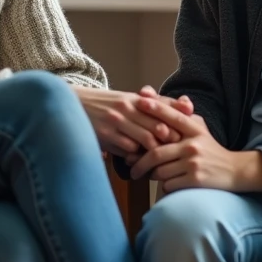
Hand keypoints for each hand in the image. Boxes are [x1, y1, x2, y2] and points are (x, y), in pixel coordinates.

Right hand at [72, 87, 193, 157]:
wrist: (74, 104)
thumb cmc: (106, 105)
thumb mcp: (128, 101)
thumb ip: (155, 105)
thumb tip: (186, 107)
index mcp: (136, 99)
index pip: (165, 110)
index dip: (178, 126)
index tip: (186, 139)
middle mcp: (128, 107)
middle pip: (160, 127)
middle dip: (170, 143)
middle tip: (177, 155)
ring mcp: (117, 120)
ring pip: (146, 139)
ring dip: (154, 153)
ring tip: (159, 162)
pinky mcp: (106, 134)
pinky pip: (128, 149)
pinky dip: (136, 157)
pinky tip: (138, 162)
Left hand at [130, 96, 261, 193]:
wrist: (235, 171)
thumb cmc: (211, 150)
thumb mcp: (201, 131)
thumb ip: (184, 119)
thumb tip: (167, 104)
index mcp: (194, 130)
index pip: (173, 117)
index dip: (156, 108)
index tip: (140, 102)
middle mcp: (193, 145)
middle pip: (156, 153)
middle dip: (140, 163)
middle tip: (131, 169)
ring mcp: (194, 163)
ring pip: (160, 171)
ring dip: (154, 176)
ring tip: (154, 176)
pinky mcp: (196, 180)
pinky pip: (168, 184)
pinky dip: (165, 186)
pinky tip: (171, 184)